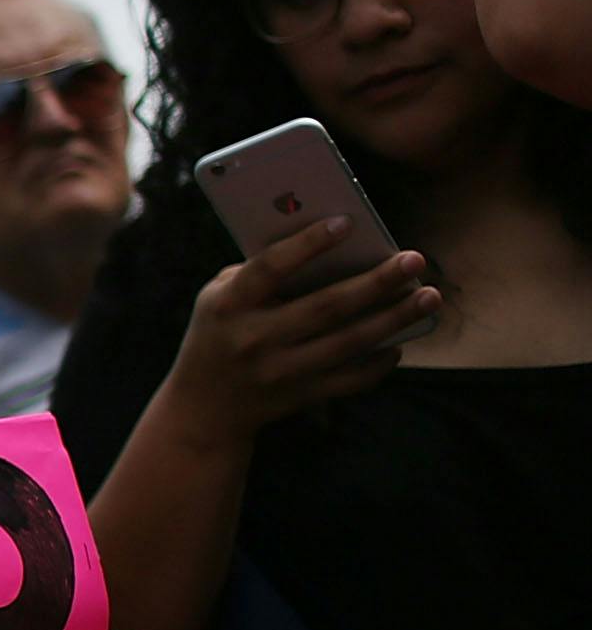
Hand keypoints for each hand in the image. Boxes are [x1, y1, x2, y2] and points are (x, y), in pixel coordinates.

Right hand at [162, 218, 437, 444]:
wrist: (202, 408)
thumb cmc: (218, 332)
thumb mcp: (218, 297)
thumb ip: (258, 272)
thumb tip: (328, 245)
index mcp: (228, 306)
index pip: (270, 268)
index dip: (308, 244)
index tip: (348, 222)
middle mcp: (253, 339)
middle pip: (325, 307)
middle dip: (376, 282)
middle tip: (415, 259)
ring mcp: (278, 372)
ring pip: (348, 343)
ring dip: (393, 318)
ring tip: (428, 296)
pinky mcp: (299, 397)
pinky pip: (350, 379)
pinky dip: (380, 362)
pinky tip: (401, 340)